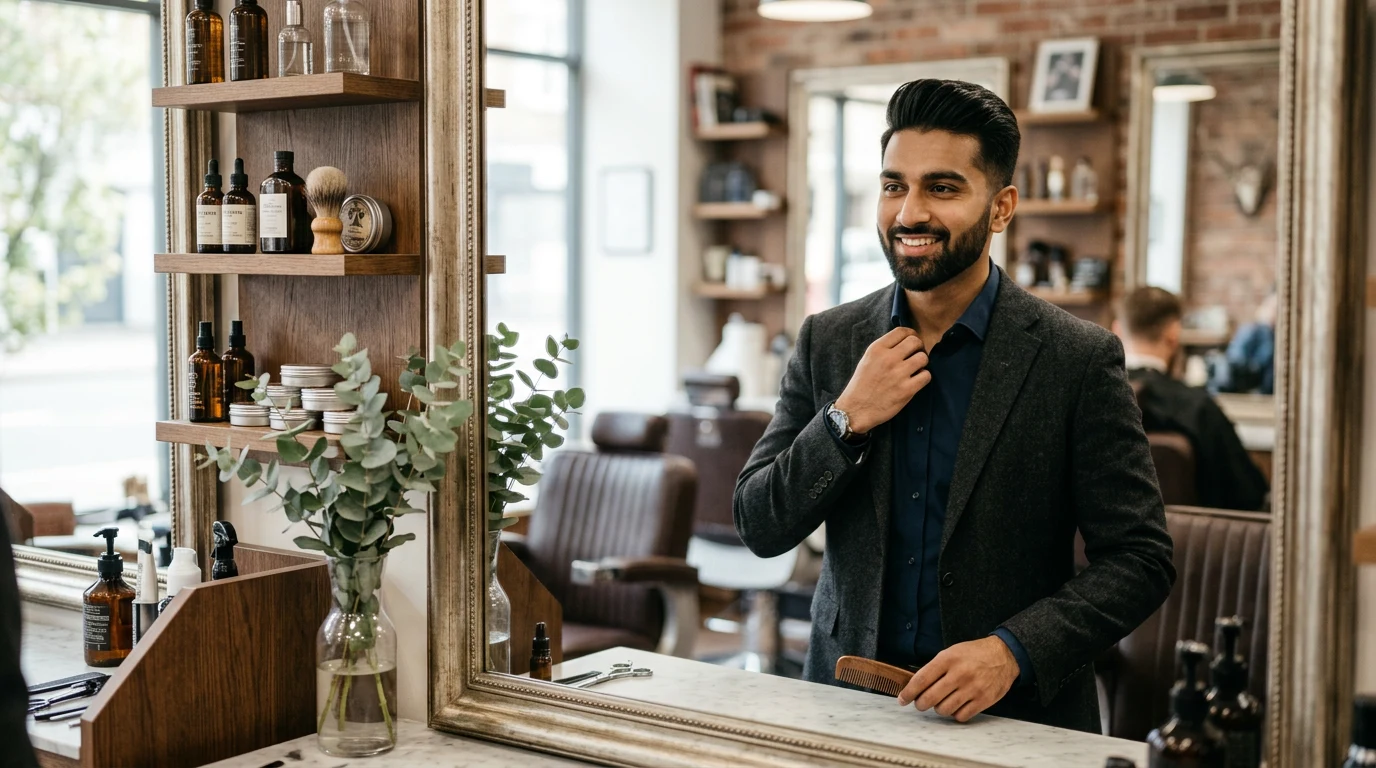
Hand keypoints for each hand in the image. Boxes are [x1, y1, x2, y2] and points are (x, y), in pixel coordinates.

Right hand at [835, 327, 930, 434]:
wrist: (855, 410)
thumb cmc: (861, 385)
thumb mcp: (867, 360)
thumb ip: (883, 349)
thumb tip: (904, 342)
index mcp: (877, 349)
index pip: (901, 331)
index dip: (911, 334)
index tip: (912, 342)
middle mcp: (888, 358)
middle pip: (915, 341)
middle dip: (919, 347)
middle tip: (916, 355)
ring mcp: (898, 374)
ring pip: (923, 358)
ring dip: (922, 363)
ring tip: (915, 369)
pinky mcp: (907, 389)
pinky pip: (926, 376)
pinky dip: (923, 378)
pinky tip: (915, 381)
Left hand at [896, 637, 1018, 722]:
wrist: (1004, 655)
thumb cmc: (974, 653)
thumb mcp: (951, 652)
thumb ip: (935, 668)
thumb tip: (916, 685)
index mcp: (948, 659)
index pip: (921, 679)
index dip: (908, 692)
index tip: (902, 699)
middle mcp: (959, 674)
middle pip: (930, 698)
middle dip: (921, 704)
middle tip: (921, 703)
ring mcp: (972, 688)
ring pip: (944, 709)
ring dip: (939, 708)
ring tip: (942, 701)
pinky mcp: (983, 700)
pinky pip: (961, 716)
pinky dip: (955, 713)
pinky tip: (957, 705)